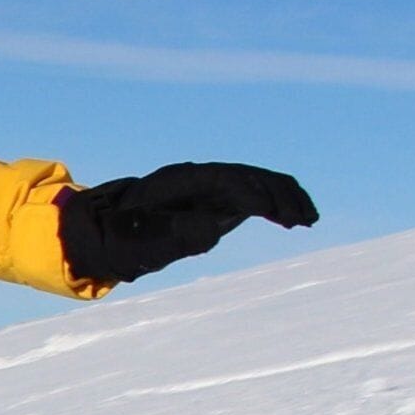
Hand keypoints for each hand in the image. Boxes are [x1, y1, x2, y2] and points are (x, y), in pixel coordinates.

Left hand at [58, 162, 317, 286]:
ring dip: (285, 199)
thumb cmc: (121, 237)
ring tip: (308, 219)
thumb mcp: (139, 239)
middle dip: (277, 195)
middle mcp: (198, 177)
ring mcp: (210, 187)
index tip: (270, 212)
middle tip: (301, 218)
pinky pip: (256, 195)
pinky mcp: (219, 200)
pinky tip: (298, 220)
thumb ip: (174, 234)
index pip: (223, 178)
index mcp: (178, 180)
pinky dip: (279, 205)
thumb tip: (214, 229)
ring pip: (257, 182)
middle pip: (247, 175)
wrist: (106, 232)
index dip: (249, 192)